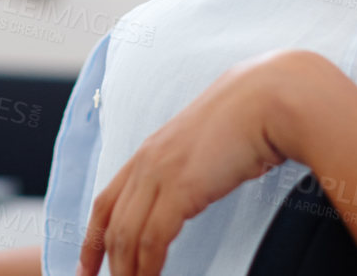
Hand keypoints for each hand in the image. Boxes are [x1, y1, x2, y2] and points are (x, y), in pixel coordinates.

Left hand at [77, 50, 328, 275]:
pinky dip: (148, 266)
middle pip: (110, 222)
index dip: (92, 236)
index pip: (107, 200)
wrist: (270, 97)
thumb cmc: (251, 117)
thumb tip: (199, 185)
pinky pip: (153, 239)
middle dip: (101, 260)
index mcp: (152, 150)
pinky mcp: (181, 187)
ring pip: (126, 235)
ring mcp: (162, 172)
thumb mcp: (209, 143)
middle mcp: (148, 160)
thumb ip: (194, 164)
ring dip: (126, 270)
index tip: (86, 264)